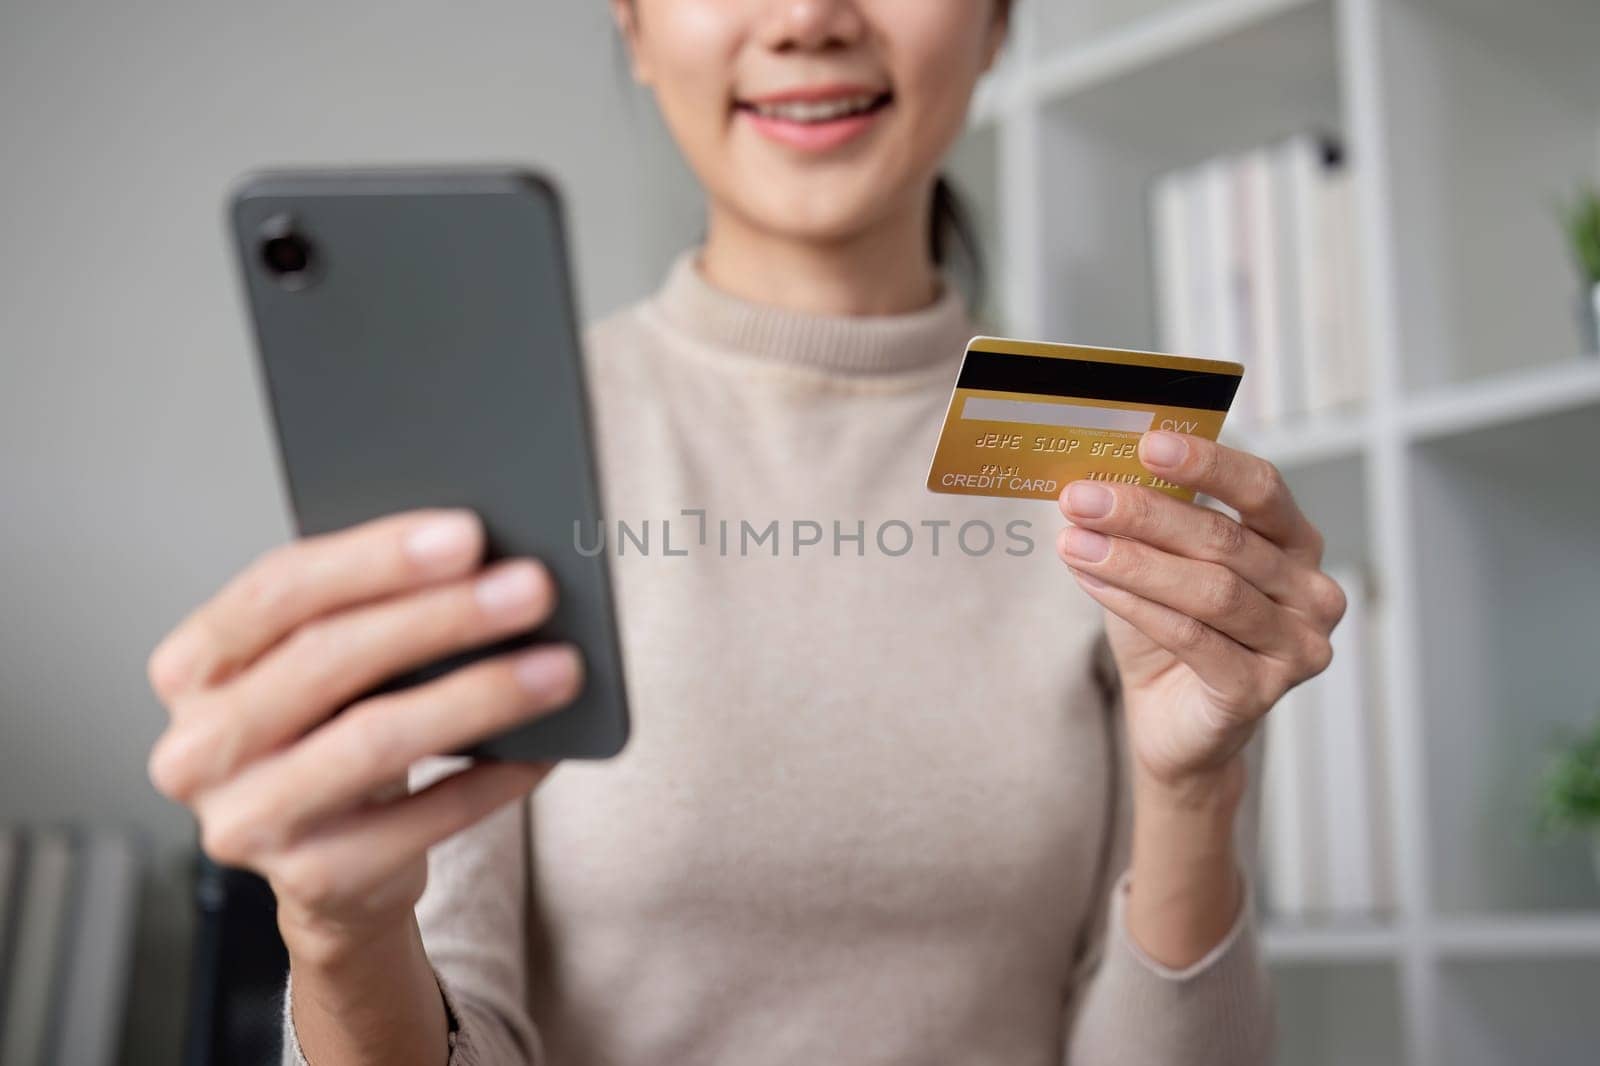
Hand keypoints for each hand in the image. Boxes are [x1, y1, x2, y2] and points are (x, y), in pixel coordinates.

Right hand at [145, 509, 582, 963]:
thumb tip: (484, 563)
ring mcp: (246, 822)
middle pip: (327, 660)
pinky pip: (422, 820)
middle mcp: (198, 748)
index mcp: (192, 667)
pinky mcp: (312, 880)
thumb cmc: (334, 728)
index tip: (467, 533)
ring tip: (560, 666)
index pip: (278, 591)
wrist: (331, 863)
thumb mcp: (329, 666)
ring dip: (481, 695)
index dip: (374, 557)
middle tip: (530, 587)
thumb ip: (371, 611)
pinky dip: (493, 779)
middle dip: (441, 616)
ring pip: (374, 741)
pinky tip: (545, 746)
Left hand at [1055, 431, 1345, 795]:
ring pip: (1210, 590)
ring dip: (1132, 560)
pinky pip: (1192, 638)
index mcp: (1296, 543)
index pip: (1262, 489)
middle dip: (1144, 513)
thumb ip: (1150, 518)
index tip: (1148, 444)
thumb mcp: (1161, 561)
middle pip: (1225, 540)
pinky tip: (1091, 582)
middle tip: (1082, 497)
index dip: (1208, 463)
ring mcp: (1296, 646)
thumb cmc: (1171, 630)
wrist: (1172, 721)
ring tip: (1074, 541)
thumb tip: (1098, 469)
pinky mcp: (1261, 690)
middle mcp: (1312, 591)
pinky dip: (1135, 605)